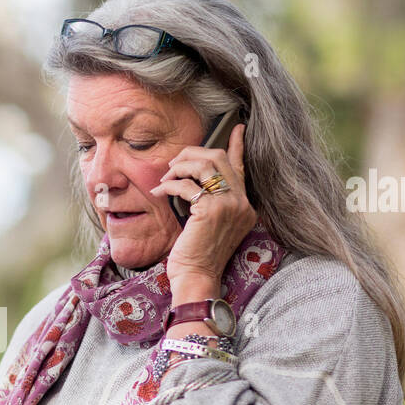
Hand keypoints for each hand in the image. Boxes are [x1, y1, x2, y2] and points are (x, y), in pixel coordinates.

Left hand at [149, 123, 256, 286]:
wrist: (197, 277)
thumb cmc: (198, 255)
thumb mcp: (210, 224)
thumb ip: (210, 201)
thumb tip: (193, 177)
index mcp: (244, 206)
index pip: (241, 168)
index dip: (237, 145)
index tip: (236, 127)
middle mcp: (241, 203)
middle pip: (219, 158)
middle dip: (192, 154)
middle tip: (174, 164)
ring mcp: (229, 205)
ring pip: (204, 165)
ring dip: (180, 167)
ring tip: (166, 178)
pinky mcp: (211, 209)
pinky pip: (186, 184)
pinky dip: (169, 185)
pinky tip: (159, 191)